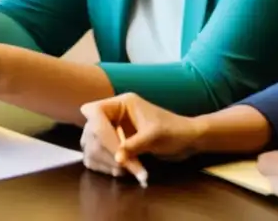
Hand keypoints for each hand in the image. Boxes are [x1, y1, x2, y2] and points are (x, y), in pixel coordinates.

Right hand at [80, 94, 204, 180]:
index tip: (116, 152)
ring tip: (122, 172)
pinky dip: (103, 165)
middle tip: (122, 168)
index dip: (101, 132)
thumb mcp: (154, 136)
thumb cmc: (174, 131)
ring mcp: (110, 129)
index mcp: (121, 103)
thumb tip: (117, 159)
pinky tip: (117, 172)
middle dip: (106, 152)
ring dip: (104, 161)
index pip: (96, 113)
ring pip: (91, 144)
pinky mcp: (112, 143)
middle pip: (92, 131)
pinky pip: (96, 154)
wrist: (186, 141)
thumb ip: (134, 145)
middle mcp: (112, 114)